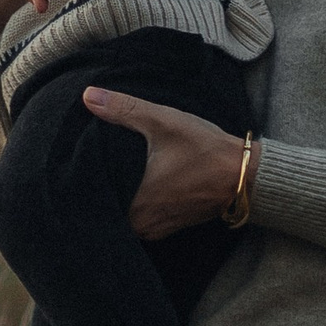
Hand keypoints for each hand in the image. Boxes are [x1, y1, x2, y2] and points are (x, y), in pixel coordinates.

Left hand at [79, 90, 248, 238]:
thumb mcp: (162, 122)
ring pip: (124, 213)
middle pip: (108, 204)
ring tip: (115, 170)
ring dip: (120, 195)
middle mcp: (142, 226)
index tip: (82, 160)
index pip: (93, 195)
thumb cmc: (204, 149)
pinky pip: (142, 217)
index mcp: (134, 206)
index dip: (86, 178)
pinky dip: (139, 202)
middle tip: (95, 160)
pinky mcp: (169, 228)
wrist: (244, 174)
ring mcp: (156, 230)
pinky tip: (139, 182)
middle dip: (103, 185)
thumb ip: (123, 109)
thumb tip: (88, 96)